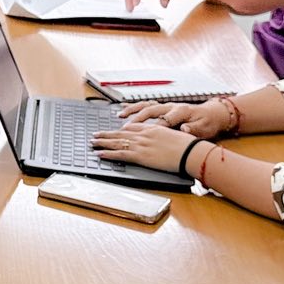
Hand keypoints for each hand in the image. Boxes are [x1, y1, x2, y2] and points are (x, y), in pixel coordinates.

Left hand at [91, 121, 207, 174]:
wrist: (190, 152)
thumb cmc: (188, 146)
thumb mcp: (175, 136)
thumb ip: (165, 136)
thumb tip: (162, 140)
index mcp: (153, 129)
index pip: (133, 127)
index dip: (121, 129)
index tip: (114, 131)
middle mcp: (145, 134)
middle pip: (121, 133)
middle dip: (107, 134)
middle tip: (96, 135)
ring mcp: (141, 145)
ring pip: (117, 142)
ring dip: (103, 142)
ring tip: (93, 142)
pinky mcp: (140, 156)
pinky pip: (120, 154)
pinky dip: (108, 154)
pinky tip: (99, 154)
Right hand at [114, 99, 226, 136]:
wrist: (213, 114)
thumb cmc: (208, 122)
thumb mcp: (204, 128)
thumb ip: (193, 129)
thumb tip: (184, 128)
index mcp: (181, 111)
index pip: (165, 119)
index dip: (156, 126)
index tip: (147, 133)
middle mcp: (171, 106)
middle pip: (151, 109)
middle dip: (137, 117)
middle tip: (126, 126)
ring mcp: (166, 106)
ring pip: (146, 105)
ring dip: (132, 110)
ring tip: (120, 115)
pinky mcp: (164, 108)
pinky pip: (146, 105)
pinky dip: (134, 107)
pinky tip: (124, 109)